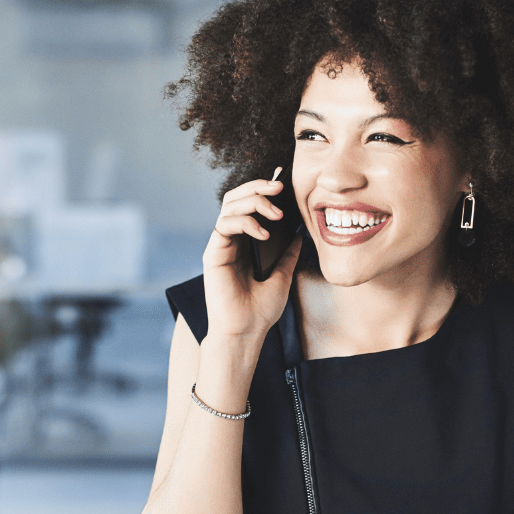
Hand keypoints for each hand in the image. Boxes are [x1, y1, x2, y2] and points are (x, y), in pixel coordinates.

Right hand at [202, 173, 301, 340]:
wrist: (246, 332)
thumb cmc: (261, 310)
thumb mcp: (283, 276)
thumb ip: (288, 254)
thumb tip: (300, 234)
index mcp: (245, 244)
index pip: (250, 205)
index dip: (262, 189)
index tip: (282, 180)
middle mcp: (230, 241)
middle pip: (236, 198)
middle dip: (257, 187)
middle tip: (279, 187)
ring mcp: (220, 245)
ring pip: (229, 205)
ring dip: (254, 201)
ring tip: (277, 212)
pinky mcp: (213, 253)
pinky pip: (224, 224)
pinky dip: (245, 222)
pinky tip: (264, 234)